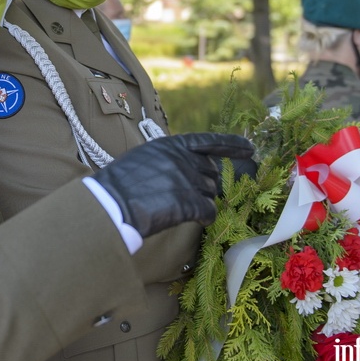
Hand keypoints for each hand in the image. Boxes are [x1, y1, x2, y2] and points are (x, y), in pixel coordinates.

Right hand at [92, 133, 254, 237]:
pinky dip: (204, 216)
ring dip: (200, 201)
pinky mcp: (187, 202)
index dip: (233, 144)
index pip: (209, 141)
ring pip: (211, 193)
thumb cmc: (120, 184)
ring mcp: (185, 179)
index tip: (250, 149)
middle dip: (205, 185)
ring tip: (179, 207)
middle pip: (211, 173)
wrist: (109, 204)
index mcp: (170, 144)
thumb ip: (169, 158)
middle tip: (186, 195)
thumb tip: (191, 166)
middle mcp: (181, 159)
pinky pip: (208, 210)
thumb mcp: (144, 158)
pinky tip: (193, 219)